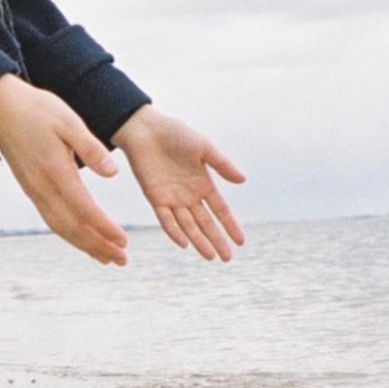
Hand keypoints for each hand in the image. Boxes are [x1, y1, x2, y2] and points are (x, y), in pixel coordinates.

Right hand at [0, 74, 127, 265]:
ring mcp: (34, 192)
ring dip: (85, 246)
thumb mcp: (68, 120)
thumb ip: (91, 147)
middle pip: (72, 227)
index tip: (124, 240)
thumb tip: (112, 173)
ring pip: (61, 228)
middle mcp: (43, 188)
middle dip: (98, 246)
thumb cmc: (37, 109)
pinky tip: (83, 240)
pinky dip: (70, 235)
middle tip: (122, 260)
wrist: (0, 108)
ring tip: (108, 258)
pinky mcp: (32, 190)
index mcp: (55, 171)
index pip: (84, 208)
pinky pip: (52, 220)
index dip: (104, 227)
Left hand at [113, 107, 245, 260]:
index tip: (241, 242)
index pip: (220, 210)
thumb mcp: (204, 148)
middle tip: (227, 259)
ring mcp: (172, 198)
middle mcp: (189, 195)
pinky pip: (165, 218)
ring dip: (198, 241)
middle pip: (205, 223)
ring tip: (210, 256)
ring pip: (188, 225)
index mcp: (203, 183)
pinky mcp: (154, 196)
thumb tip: (243, 180)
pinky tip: (184, 243)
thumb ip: (222, 165)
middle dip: (217, 240)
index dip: (230, 226)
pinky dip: (174, 230)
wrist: (146, 128)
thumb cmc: (175, 134)